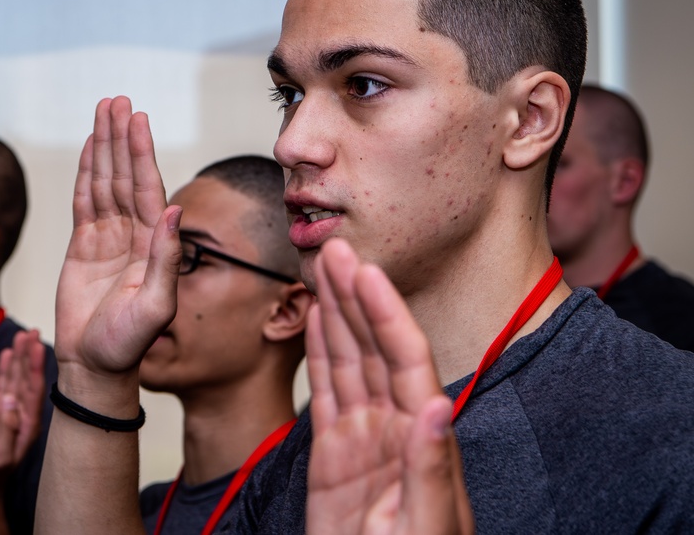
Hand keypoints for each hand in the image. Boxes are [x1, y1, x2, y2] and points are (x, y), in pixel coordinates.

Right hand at [0, 330, 45, 496]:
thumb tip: (10, 402)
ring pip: (16, 379)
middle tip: (31, 331)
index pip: (34, 389)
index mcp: (28, 424)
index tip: (37, 345)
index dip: (35, 366)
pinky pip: (2, 387)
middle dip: (30, 355)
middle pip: (27, 378)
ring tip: (21, 336)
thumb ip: (6, 431)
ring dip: (19, 358)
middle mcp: (23, 416)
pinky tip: (7, 354)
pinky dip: (5, 370)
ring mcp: (11, 414)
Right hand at [54, 97, 181, 383]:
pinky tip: (90, 148)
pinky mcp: (84, 247)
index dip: (140, 152)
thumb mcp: (155, 306)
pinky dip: (86, 173)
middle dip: (121, 138)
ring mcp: (108, 238)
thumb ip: (165, 259)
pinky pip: (85, 202)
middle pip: (126, 175)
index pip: (147, 187)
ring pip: (106, 182)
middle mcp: (134, 234)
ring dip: (105, 147)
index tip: (136, 118)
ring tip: (103, 111)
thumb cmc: (128, 345)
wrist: (96, 368)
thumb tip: (175, 210)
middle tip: (117, 100)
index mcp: (153, 244)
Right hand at [305, 239, 473, 534]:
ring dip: (337, 312)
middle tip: (335, 248)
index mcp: (421, 439)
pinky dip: (320, 351)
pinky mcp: (335, 455)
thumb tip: (435, 405)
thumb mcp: (427, 530)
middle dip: (355, 295)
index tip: (365, 272)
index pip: (404, 359)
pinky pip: (327, 391)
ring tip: (323, 268)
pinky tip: (318, 321)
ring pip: (348, 360)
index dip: (386, 313)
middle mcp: (394, 427)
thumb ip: (430, 470)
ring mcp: (363, 438)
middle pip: (373, 346)